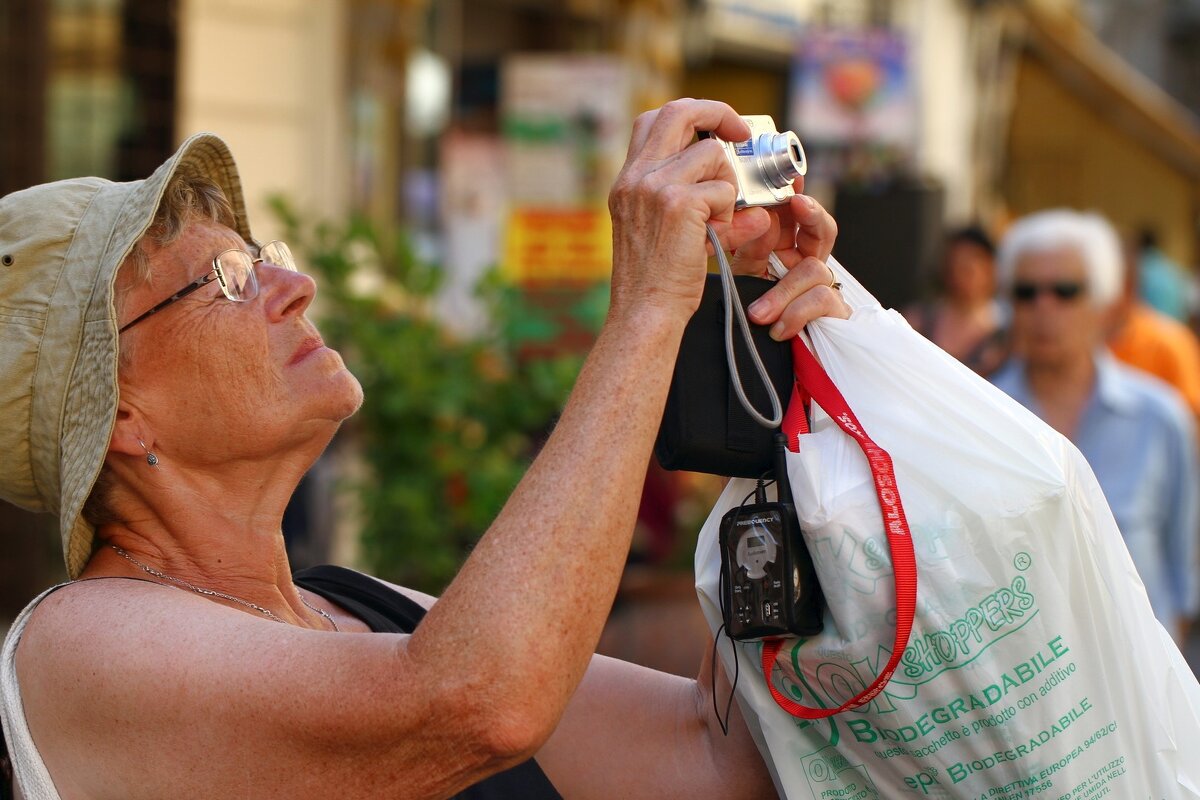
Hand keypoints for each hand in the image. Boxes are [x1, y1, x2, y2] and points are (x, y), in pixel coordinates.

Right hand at [607, 99, 772, 323]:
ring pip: (712, 154)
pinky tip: (716, 235)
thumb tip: (745, 195)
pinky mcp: (678, 203)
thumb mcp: (663, 232)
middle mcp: (635, 176)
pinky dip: (730, 212)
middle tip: (740, 133)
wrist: (645, 312)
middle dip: (718, 113)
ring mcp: (654, 186)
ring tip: (718, 219)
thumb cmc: (656, 281)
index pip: (653, 120)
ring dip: (727, 184)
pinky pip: (724, 189)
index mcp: (627, 180)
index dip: (690, 114)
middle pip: (678, 110)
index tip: (716, 130)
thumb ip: (693, 203)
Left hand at [732, 180, 850, 339]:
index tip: (789, 182)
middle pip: (822, 229)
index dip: (794, 197)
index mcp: (784, 250)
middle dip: (811, 214)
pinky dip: (796, 314)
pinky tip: (778, 329)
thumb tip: (761, 220)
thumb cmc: (752, 318)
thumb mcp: (747, 278)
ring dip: (783, 292)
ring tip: (759, 315)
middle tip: (798, 203)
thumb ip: (753, 248)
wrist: (759, 364)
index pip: (794, 216)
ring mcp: (824, 289)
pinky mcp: (836, 314)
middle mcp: (807, 264)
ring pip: (814, 269)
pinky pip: (821, 300)